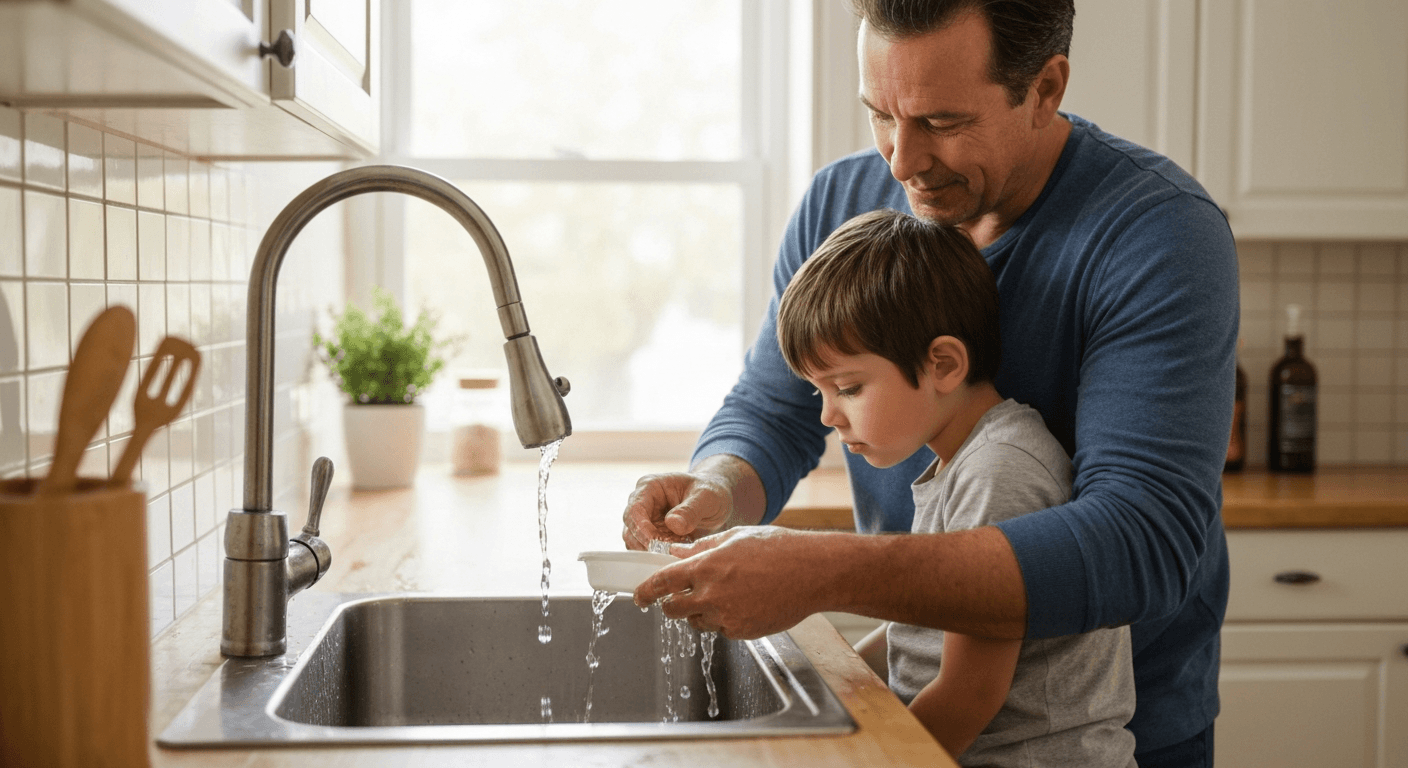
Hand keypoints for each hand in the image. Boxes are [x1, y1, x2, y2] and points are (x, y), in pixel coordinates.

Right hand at [620, 471, 736, 550]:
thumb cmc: (711, 491)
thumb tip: (672, 524)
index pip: (635, 510)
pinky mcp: (651, 535)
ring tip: (677, 553)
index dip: (641, 529)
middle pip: (630, 529)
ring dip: (652, 552)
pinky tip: (676, 554)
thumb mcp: (707, 497)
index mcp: (650, 486)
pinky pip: (646, 550)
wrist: (716, 500)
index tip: (656, 544)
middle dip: (646, 544)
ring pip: (635, 542)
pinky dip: (658, 555)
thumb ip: (691, 510)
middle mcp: (642, 503)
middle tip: (668, 554)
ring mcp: (645, 520)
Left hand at [632, 526, 825, 638]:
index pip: (663, 583)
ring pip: (697, 622)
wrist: (814, 572)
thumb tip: (675, 554)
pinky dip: (724, 620)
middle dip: (671, 605)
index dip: (646, 591)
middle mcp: (713, 593)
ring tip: (725, 595)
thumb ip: (701, 548)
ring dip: (700, 612)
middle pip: (673, 610)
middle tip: (679, 598)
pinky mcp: (742, 632)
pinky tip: (744, 603)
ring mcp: (727, 616)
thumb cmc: (778, 548)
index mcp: (707, 565)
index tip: (639, 596)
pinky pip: (721, 629)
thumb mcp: (735, 537)